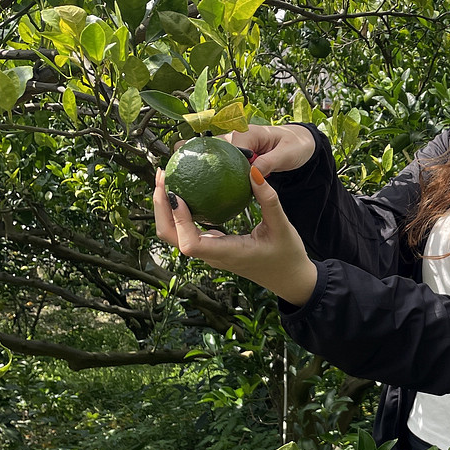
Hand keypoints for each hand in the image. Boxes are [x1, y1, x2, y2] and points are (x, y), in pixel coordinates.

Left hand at [154, 165, 316, 306]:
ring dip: (165, 208)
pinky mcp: (212, 246)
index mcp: (226, 253)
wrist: (288, 277)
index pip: (190, 243)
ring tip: (167, 178)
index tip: (177, 194)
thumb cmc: (287, 255)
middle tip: (163, 175)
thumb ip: (269, 200)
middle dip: (161, 207)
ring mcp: (209, 251)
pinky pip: (186, 230)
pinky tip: (186, 189)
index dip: (178, 220)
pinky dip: (179, 210)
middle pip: (170, 237)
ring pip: (174, 234)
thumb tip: (253, 171)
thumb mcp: (283, 226)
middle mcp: (211, 254)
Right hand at [170, 124, 315, 177]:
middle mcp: (237, 136)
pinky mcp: (235, 154)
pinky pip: (218, 162)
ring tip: (171, 177)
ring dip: (192, 161)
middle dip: (188, 153)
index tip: (192, 167)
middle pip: (208, 144)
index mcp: (248, 132)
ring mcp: (234, 145)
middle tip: (169, 167)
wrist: (302, 143)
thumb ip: (270, 162)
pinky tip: (196, 190)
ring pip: (209, 152)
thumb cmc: (296, 146)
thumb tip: (252, 173)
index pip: (225, 143)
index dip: (208, 155)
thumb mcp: (288, 154)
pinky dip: (206, 171)